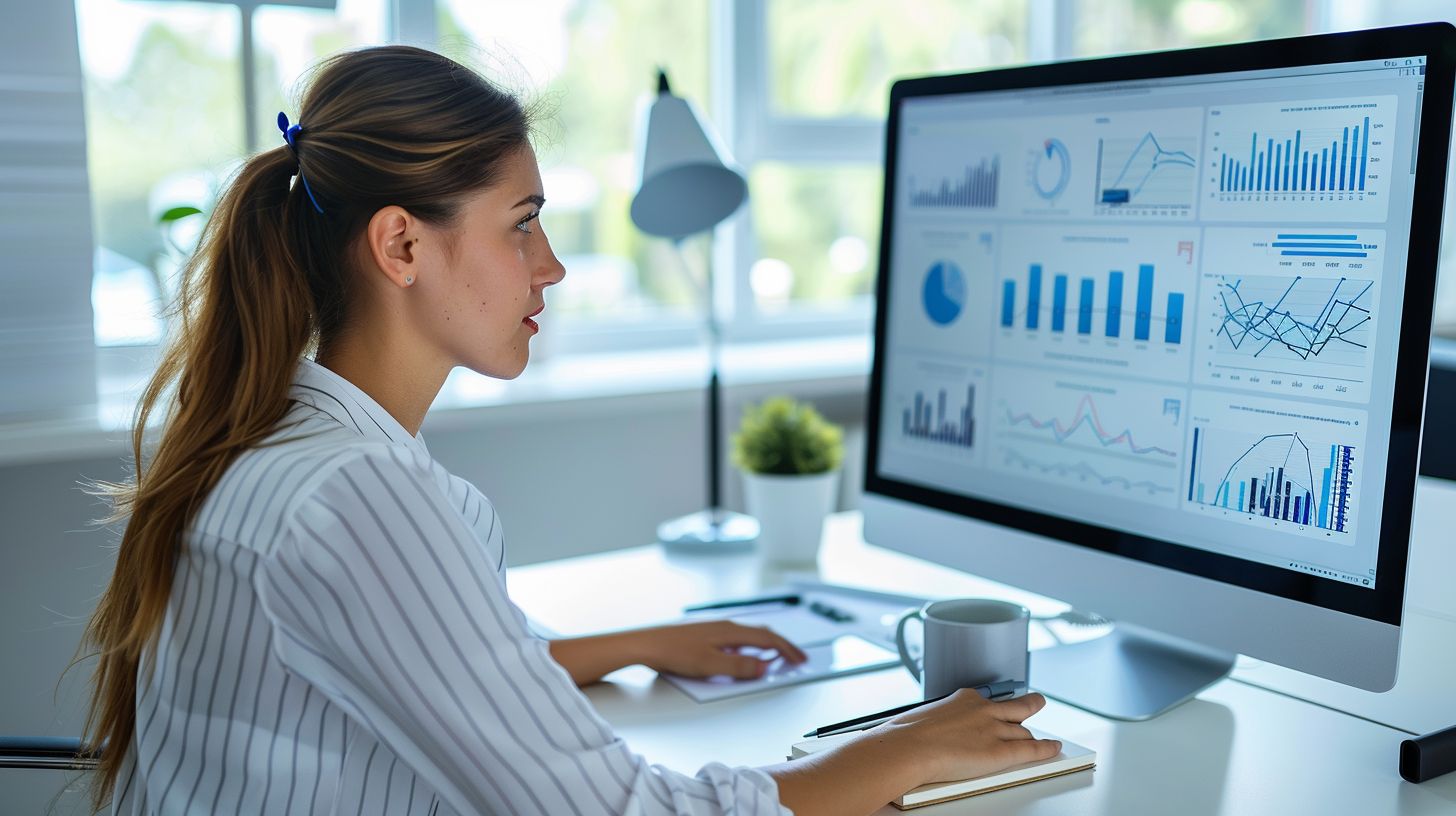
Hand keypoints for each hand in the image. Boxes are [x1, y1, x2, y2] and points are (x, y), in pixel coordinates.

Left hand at [631, 620, 808, 679]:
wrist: (646, 644)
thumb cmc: (673, 652)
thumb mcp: (710, 665)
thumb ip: (738, 667)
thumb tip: (763, 667)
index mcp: (730, 631)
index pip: (767, 639)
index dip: (786, 650)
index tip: (800, 659)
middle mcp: (725, 626)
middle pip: (762, 633)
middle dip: (781, 645)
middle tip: (795, 657)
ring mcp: (715, 629)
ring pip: (749, 634)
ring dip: (766, 645)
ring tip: (776, 656)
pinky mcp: (705, 634)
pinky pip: (737, 637)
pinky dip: (750, 645)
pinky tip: (745, 654)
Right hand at [879, 689, 1060, 783]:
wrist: (909, 747)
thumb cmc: (906, 735)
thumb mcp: (921, 719)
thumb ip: (932, 724)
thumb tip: (921, 733)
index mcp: (964, 699)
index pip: (988, 702)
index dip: (995, 708)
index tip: (995, 707)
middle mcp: (984, 711)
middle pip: (1015, 708)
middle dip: (1029, 705)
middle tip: (1037, 702)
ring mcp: (995, 730)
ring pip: (1023, 731)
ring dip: (1033, 735)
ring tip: (1043, 738)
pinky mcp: (1002, 751)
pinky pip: (1031, 749)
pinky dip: (1045, 749)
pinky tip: (1053, 748)